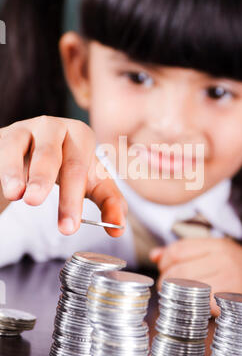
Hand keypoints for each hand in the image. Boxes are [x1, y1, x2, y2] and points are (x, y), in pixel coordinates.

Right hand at [0, 116, 126, 236]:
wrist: (32, 155)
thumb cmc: (66, 168)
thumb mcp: (90, 183)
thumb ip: (109, 203)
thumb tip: (118, 229)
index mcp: (80, 135)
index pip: (78, 168)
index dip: (73, 199)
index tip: (68, 228)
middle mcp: (54, 127)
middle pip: (51, 156)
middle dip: (44, 180)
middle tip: (38, 205)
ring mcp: (26, 129)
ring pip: (20, 147)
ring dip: (17, 171)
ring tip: (17, 195)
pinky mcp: (5, 136)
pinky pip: (4, 149)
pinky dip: (5, 169)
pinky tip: (9, 189)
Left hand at [150, 237, 241, 315]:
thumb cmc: (236, 266)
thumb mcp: (213, 251)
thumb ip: (183, 251)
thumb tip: (154, 255)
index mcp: (215, 244)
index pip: (178, 250)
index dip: (164, 260)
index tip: (164, 268)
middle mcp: (221, 259)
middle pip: (178, 270)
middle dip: (167, 280)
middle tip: (168, 286)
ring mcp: (227, 278)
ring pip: (186, 287)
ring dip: (176, 294)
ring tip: (179, 295)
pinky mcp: (229, 298)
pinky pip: (200, 303)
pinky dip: (193, 305)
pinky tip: (195, 304)